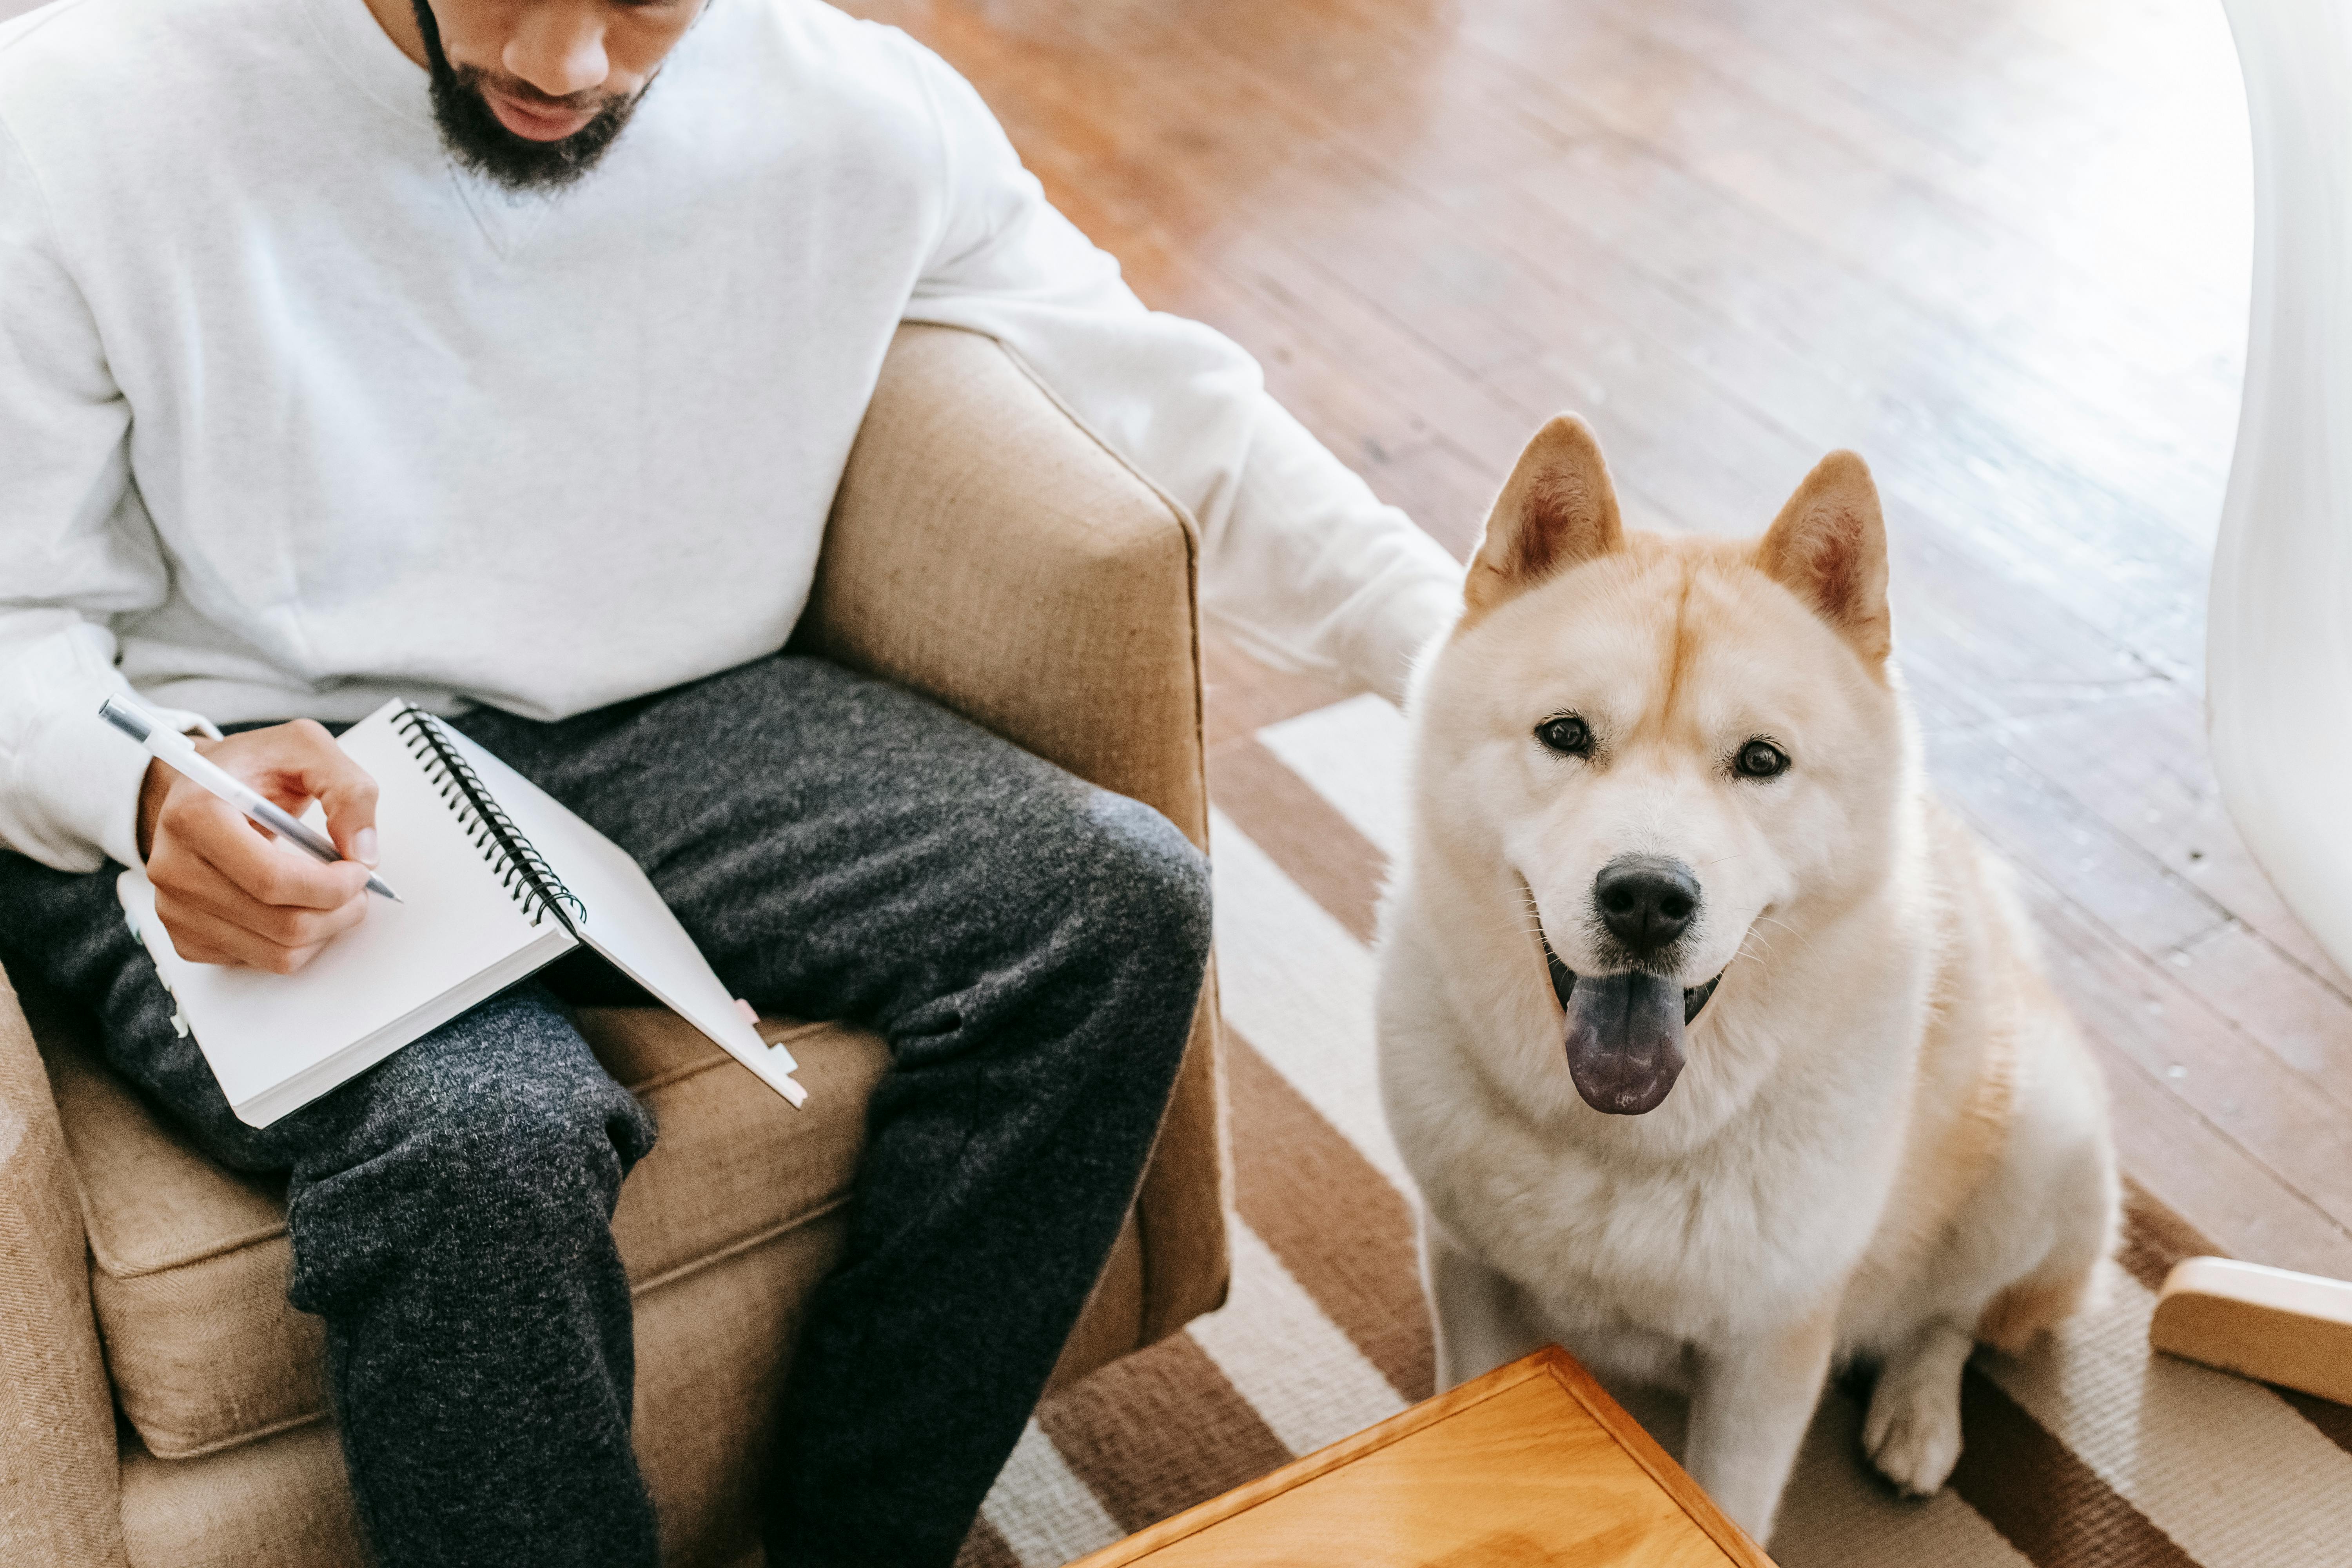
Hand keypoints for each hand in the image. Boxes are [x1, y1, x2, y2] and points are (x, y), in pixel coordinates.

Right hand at [137, 720, 380, 972]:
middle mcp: (174, 868)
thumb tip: (364, 851)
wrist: (203, 786)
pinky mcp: (187, 936)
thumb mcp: (307, 748)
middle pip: (281, 924)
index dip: (332, 885)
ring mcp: (175, 909)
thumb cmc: (253, 766)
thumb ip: (348, 790)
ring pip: (277, 953)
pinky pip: (260, 961)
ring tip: (334, 893)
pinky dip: (296, 942)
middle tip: (358, 884)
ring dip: (325, 929)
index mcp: (194, 817)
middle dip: (339, 910)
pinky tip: (298, 904)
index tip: (361, 869)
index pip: (272, 881)